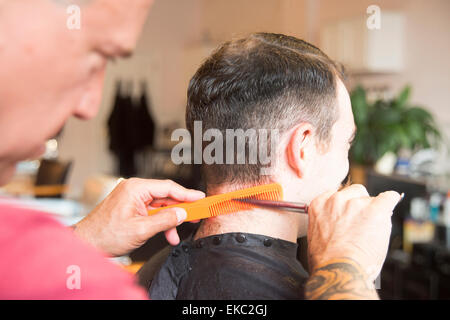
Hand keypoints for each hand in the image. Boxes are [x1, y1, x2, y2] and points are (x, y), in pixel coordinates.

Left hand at [73, 178, 204, 255]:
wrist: (86, 244)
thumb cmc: (105, 234)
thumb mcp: (141, 229)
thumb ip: (165, 220)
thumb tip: (182, 214)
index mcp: (135, 188)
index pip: (168, 187)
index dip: (187, 194)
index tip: (201, 198)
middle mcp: (134, 189)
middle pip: (165, 196)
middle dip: (180, 208)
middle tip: (197, 214)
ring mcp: (133, 198)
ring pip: (160, 206)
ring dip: (170, 220)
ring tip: (177, 233)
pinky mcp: (132, 207)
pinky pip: (152, 212)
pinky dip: (160, 222)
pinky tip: (167, 234)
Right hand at [307, 184, 400, 281]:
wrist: (338, 270)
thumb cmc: (327, 262)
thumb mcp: (316, 237)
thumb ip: (327, 223)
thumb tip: (340, 224)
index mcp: (319, 206)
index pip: (335, 194)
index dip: (345, 205)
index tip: (349, 214)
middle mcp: (335, 201)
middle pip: (354, 192)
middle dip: (360, 205)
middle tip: (362, 222)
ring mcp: (356, 204)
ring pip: (371, 198)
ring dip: (373, 209)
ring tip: (373, 229)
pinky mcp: (375, 210)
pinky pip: (389, 197)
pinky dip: (391, 202)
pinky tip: (389, 210)